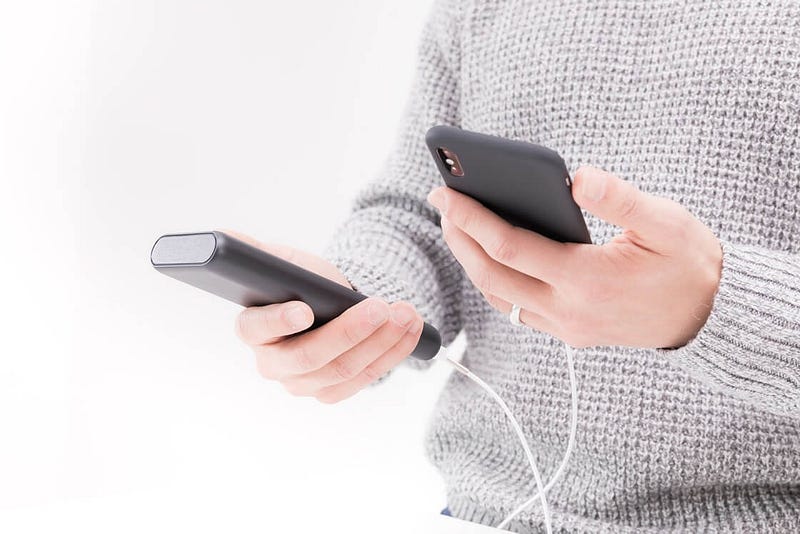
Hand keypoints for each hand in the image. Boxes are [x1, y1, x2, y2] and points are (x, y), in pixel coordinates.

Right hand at [226, 230, 424, 402]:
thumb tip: (223, 236)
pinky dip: (393, 352)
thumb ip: (252, 252)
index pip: (256, 329)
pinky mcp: (332, 392)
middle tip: (382, 306)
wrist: (328, 305)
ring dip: (382, 341)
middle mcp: (272, 363)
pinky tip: (411, 329)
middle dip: (350, 331)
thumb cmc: (300, 283)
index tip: (305, 310)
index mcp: (252, 329)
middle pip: (311, 357)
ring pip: (345, 370)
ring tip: (406, 312)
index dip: (279, 321)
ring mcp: (302, 383)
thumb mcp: (280, 261)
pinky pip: (366, 378)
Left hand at [426, 166, 722, 348]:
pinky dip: (494, 282)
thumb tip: (578, 177)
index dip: (472, 218)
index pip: (509, 247)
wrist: (710, 317)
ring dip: (471, 261)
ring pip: (498, 297)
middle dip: (459, 237)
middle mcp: (568, 310)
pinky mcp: (570, 333)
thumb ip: (621, 200)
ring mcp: (566, 327)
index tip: (446, 192)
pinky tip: (489, 255)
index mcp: (586, 279)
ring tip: (457, 225)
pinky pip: (516, 310)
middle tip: (440, 201)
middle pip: (491, 275)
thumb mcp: (666, 222)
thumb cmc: (690, 263)